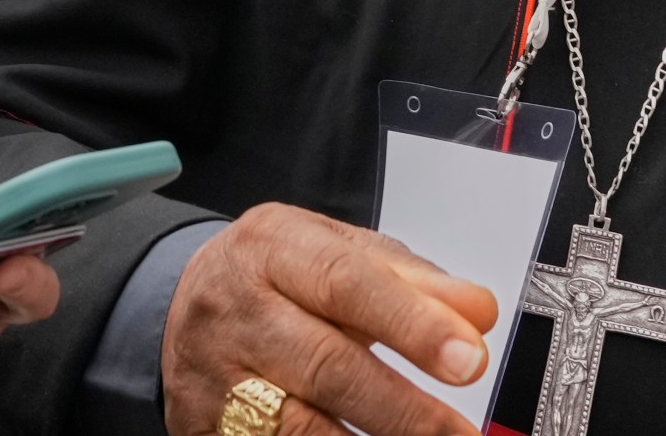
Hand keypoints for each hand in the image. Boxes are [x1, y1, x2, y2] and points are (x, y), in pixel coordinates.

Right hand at [163, 205, 496, 435]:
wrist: (185, 300)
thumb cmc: (277, 273)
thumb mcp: (340, 252)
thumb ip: (413, 281)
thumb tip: (479, 313)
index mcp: (274, 248)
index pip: (348, 285)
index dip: (413, 325)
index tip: (470, 359)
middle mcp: (237, 311)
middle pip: (326, 365)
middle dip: (403, 407)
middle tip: (459, 431)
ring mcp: (215, 377)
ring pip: (296, 425)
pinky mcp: (204, 427)